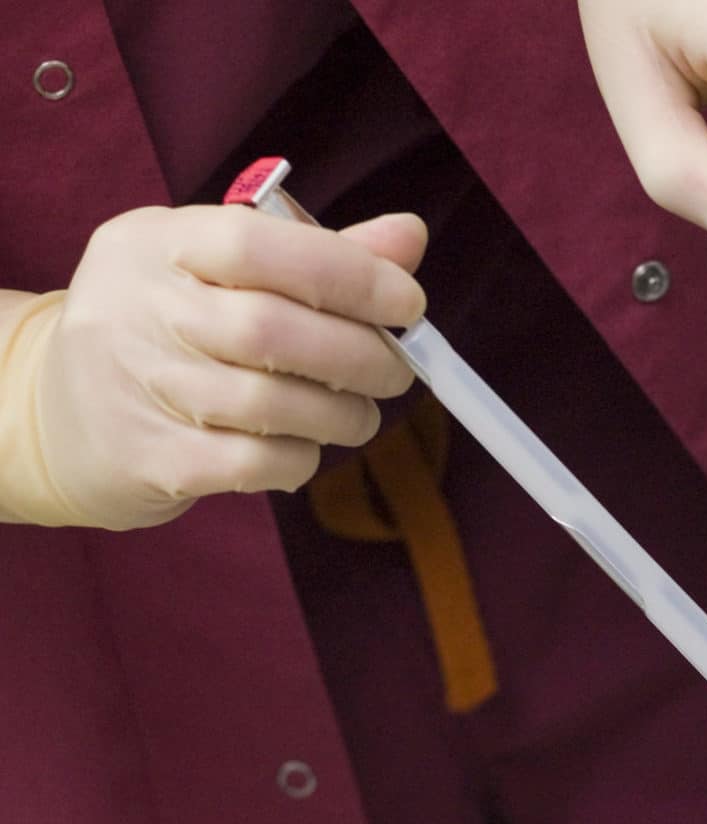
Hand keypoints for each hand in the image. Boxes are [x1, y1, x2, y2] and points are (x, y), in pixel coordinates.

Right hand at [0, 205, 425, 530]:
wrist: (58, 413)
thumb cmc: (169, 327)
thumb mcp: (223, 269)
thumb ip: (316, 254)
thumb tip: (408, 239)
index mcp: (155, 242)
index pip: (257, 243)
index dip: (349, 273)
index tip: (408, 302)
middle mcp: (136, 306)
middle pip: (271, 330)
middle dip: (360, 355)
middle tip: (394, 371)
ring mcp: (136, 384)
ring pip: (271, 402)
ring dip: (342, 414)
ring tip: (358, 415)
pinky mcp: (148, 457)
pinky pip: (255, 461)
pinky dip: (301, 457)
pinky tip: (306, 446)